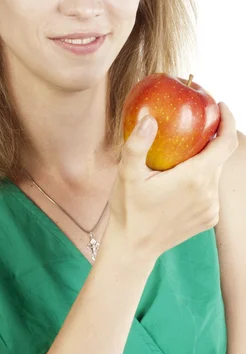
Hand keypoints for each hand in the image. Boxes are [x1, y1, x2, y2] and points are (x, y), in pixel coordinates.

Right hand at [106, 102, 238, 259]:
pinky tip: (179, 176)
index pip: (226, 144)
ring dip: (203, 159)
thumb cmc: (128, 209)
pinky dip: (200, 178)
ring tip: (181, 150)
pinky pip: (210, 190)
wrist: (133, 248)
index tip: (220, 105)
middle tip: (191, 122)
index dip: (228, 121)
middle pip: (219, 157)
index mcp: (195, 179)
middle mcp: (209, 194)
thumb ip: (137, 145)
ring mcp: (211, 209)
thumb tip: (149, 118)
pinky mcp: (208, 219)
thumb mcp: (127, 174)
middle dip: (210, 137)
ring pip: (214, 173)